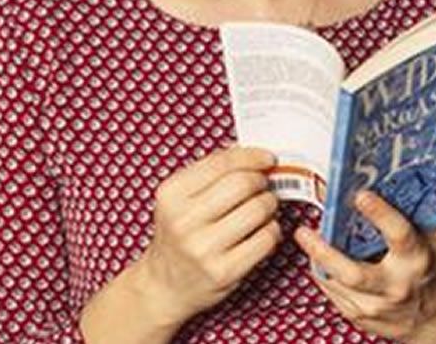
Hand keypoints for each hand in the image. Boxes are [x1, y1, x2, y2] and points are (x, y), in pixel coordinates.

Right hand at [134, 146, 281, 327]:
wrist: (163, 286)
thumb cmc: (179, 234)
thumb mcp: (180, 197)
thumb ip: (212, 169)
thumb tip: (251, 150)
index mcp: (172, 195)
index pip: (224, 162)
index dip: (253, 156)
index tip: (267, 158)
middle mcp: (183, 222)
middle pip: (244, 184)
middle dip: (262, 181)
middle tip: (263, 186)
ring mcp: (203, 249)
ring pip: (259, 209)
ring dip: (270, 205)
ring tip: (262, 209)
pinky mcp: (224, 272)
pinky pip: (267, 238)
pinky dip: (272, 230)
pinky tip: (261, 232)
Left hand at [295, 191, 435, 342]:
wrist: (432, 318)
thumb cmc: (435, 271)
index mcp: (416, 260)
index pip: (398, 235)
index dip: (380, 214)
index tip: (361, 194)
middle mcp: (395, 286)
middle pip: (353, 273)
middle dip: (325, 252)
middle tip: (306, 231)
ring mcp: (375, 305)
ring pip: (336, 284)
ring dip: (318, 260)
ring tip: (305, 237)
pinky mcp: (359, 316)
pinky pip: (333, 294)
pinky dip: (322, 275)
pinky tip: (316, 257)